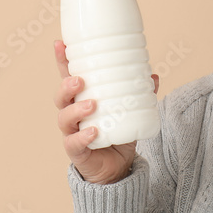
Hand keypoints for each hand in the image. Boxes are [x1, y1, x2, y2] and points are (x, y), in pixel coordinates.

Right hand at [54, 40, 159, 184]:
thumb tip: (153, 76)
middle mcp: (72, 115)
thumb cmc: (117, 134)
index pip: (67, 77)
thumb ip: (141, 94)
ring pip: (64, 118)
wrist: (117, 168)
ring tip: (92, 104)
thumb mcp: (130, 111)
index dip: (61, 61)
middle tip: (80, 81)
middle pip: (61, 97)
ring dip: (76, 110)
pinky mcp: (77, 151)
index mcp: (81, 100)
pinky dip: (82, 136)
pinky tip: (93, 131)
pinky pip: (74, 143)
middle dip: (66, 86)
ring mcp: (72, 133)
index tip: (59, 43)